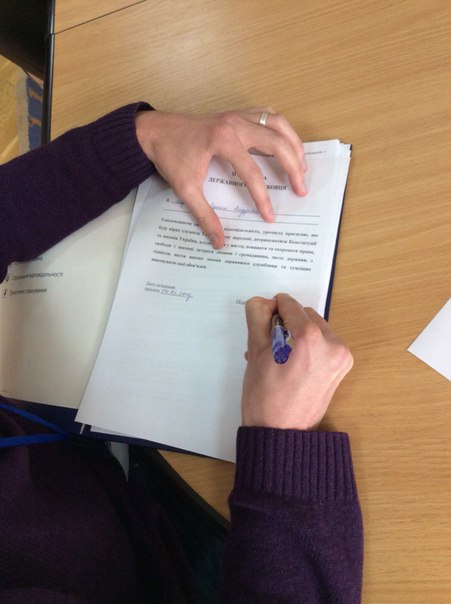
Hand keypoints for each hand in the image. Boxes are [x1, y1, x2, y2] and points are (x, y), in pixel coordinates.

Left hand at [135, 108, 306, 248]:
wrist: (155, 131)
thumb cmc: (170, 156)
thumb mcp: (185, 189)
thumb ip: (204, 215)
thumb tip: (219, 241)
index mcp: (223, 140)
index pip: (252, 172)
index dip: (263, 197)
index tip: (270, 216)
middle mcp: (235, 123)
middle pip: (276, 143)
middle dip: (293, 167)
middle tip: (301, 190)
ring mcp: (237, 115)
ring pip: (277, 123)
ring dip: (294, 143)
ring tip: (302, 167)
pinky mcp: (236, 114)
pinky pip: (267, 114)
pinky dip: (281, 128)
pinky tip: (286, 143)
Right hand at [241, 294, 352, 430]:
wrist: (281, 435)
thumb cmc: (265, 399)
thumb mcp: (255, 353)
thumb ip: (258, 319)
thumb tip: (262, 303)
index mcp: (311, 339)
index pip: (289, 305)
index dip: (272, 309)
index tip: (262, 320)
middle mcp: (333, 345)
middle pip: (305, 315)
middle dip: (286, 322)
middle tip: (267, 342)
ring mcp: (340, 358)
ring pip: (316, 328)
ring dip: (297, 333)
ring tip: (277, 355)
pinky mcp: (341, 368)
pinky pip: (324, 344)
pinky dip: (308, 346)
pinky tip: (290, 362)